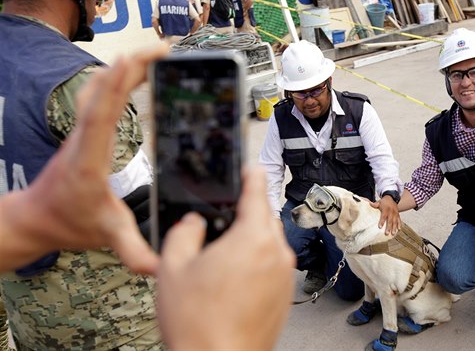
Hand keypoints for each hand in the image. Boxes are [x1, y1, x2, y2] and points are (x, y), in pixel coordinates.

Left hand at [1, 44, 168, 274]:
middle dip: (132, 63)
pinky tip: (135, 74)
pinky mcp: (86, 131)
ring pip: (99, 86)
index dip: (119, 85)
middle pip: (103, 89)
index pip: (103, 114)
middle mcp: (84, 138)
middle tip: (164, 49)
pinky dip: (119, 77)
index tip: (136, 60)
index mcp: (90, 159)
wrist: (36, 218)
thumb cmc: (68, 222)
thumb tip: (161, 266)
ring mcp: (82, 131)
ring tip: (156, 54)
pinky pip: (101, 94)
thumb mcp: (105, 237)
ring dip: (126, 66)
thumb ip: (133, 250)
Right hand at [157, 166, 295, 349]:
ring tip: (221, 258)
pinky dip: (257, 263)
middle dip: (247, 213)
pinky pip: (273, 266)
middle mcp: (276, 255)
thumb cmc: (199, 324)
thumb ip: (184, 232)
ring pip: (270, 243)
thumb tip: (193, 223)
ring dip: (251, 240)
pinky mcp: (284, 297)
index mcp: (253, 239)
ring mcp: (283, 277)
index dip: (250, 175)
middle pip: (265, 218)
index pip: (258, 192)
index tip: (249, 168)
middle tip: (222, 221)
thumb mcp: (173, 267)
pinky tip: (232, 281)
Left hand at [371, 196, 401, 234]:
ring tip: (393, 233)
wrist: (392, 198)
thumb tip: (369, 203)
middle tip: (387, 233)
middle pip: (390, 221)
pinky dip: (399, 225)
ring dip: (394, 228)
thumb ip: (375, 204)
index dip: (382, 221)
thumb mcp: (379, 202)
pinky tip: (398, 230)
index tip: (380, 227)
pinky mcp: (398, 215)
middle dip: (389, 227)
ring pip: (395, 222)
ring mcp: (395, 214)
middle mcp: (391, 212)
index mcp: (386, 209)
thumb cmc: (384, 202)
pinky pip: (399, 220)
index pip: (384, 216)